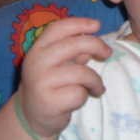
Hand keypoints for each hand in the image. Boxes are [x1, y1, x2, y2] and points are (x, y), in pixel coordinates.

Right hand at [17, 17, 111, 137]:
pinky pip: (79, 93)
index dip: (79, 23)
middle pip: (74, 45)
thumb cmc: (51, 85)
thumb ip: (74, 50)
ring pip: (82, 73)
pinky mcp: (49, 102)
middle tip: (108, 53)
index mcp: (38, 49)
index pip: (58, 28)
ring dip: (96, 81)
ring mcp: (41, 82)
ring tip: (98, 87)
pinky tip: (81, 99)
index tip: (97, 25)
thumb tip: (93, 36)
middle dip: (97, 46)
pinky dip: (85, 96)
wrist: (32, 116)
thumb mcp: (60, 63)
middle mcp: (37, 62)